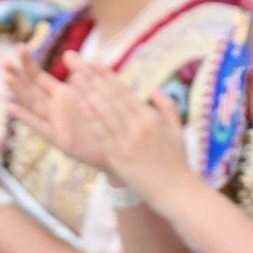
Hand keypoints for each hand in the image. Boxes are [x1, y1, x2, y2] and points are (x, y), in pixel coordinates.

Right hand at [6, 47, 106, 167]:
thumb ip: (80, 73)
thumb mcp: (91, 92)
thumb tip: (68, 53)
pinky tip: (13, 108)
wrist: (116, 147)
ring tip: (7, 77)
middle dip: (17, 74)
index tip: (20, 46)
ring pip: (32, 103)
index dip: (28, 62)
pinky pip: (39, 125)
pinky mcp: (58, 137)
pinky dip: (26, 117)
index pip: (38, 76)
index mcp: (61, 94)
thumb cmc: (103, 120)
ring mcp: (53, 122)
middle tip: (5, 61)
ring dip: (19, 91)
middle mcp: (53, 107)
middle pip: (30, 88)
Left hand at [73, 57, 192, 202]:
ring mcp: (129, 141)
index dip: (107, 75)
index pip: (124, 91)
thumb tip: (155, 87)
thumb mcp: (176, 131)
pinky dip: (92, 118)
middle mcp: (140, 126)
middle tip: (78, 62)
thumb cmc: (176, 162)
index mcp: (152, 118)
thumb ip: (166, 107)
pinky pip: (103, 134)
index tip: (94, 61)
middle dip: (94, 78)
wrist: (177, 191)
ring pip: (106, 112)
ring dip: (90, 93)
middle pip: (113, 97)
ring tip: (75, 77)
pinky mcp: (120, 156)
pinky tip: (82, 105)